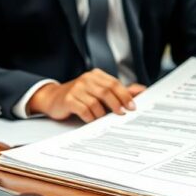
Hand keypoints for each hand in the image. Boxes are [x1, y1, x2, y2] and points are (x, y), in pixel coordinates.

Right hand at [27, 69, 145, 122]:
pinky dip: (90, 117)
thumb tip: (142, 90)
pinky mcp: (68, 100)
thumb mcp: (99, 90)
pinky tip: (91, 120)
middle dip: (117, 104)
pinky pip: (84, 110)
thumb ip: (119, 90)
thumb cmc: (79, 95)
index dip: (124, 95)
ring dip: (102, 113)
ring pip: (95, 102)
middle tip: (122, 114)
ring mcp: (76, 89)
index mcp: (95, 75)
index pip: (114, 83)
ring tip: (103, 118)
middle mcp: (86, 79)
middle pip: (106, 91)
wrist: (53, 98)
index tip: (132, 106)